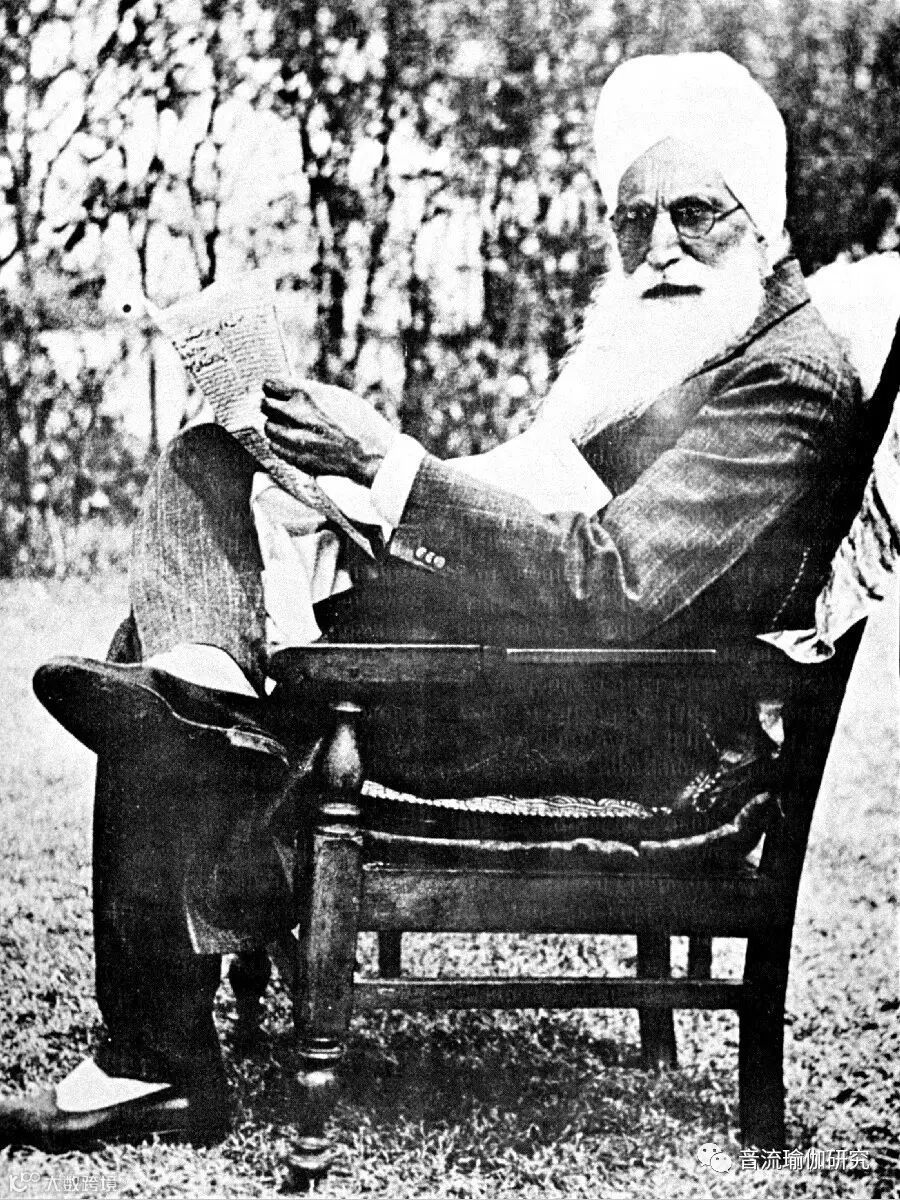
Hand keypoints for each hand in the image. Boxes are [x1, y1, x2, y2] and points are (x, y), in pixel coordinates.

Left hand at [261, 378, 398, 485]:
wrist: (372, 454)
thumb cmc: (360, 422)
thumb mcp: (336, 396)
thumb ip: (309, 393)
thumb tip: (288, 391)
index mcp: (308, 394)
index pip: (270, 385)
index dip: (272, 388)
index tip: (275, 392)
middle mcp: (298, 414)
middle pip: (265, 406)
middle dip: (271, 407)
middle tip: (280, 411)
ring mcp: (295, 438)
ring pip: (268, 428)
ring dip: (276, 427)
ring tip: (290, 429)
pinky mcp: (296, 457)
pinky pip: (275, 447)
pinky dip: (281, 444)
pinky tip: (295, 443)